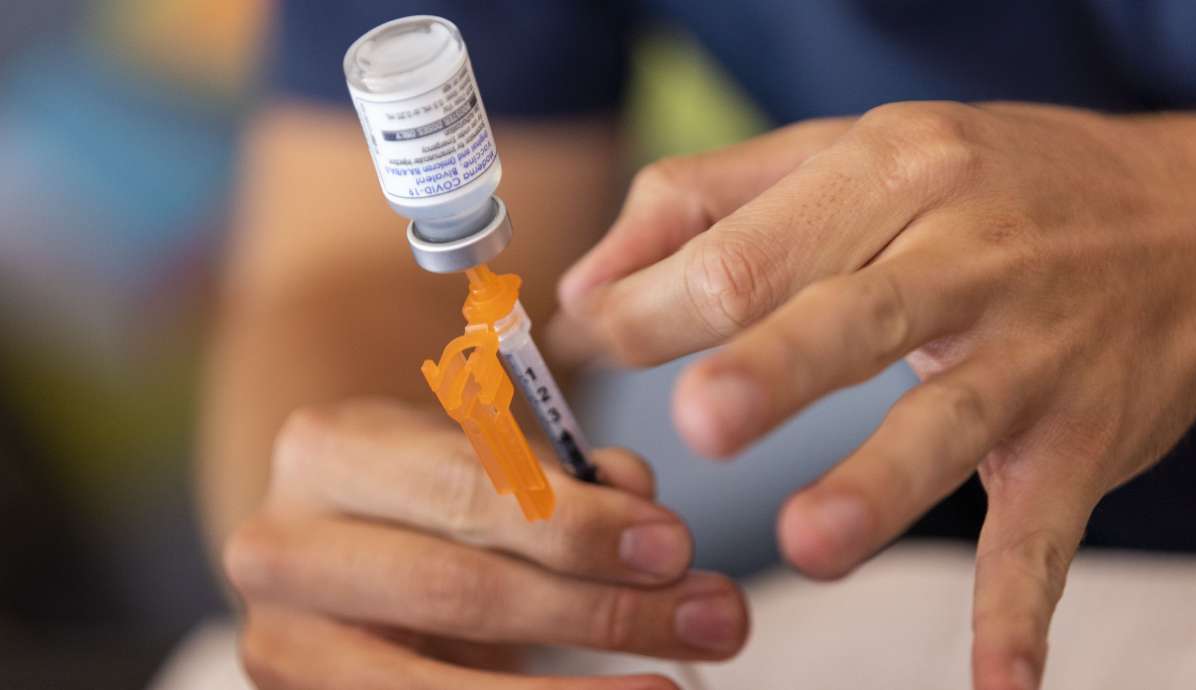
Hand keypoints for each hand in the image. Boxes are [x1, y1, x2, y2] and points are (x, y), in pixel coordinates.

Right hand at [225, 399, 747, 688]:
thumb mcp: (492, 452)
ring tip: (673, 688)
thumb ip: (566, 473)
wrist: (345, 533)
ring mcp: (278, 645)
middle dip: (599, 610)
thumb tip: (644, 510)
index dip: (575, 526)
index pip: (463, 490)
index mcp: (324, 450)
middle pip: (456, 591)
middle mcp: (277, 548)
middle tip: (713, 616)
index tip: (674, 547)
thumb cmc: (437, 482)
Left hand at [557, 102, 1195, 688]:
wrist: (1192, 225)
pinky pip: (1043, 532)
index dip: (653, 311)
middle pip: (849, 319)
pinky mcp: (1078, 444)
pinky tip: (996, 685)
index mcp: (886, 176)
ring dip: (878, 489)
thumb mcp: (849, 151)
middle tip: (698, 420)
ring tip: (808, 543)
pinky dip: (1020, 610)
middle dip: (769, 371)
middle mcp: (962, 260)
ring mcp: (1028, 357)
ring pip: (944, 425)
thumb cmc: (986, 184)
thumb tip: (586, 287)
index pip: (747, 252)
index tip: (589, 351)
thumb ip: (704, 202)